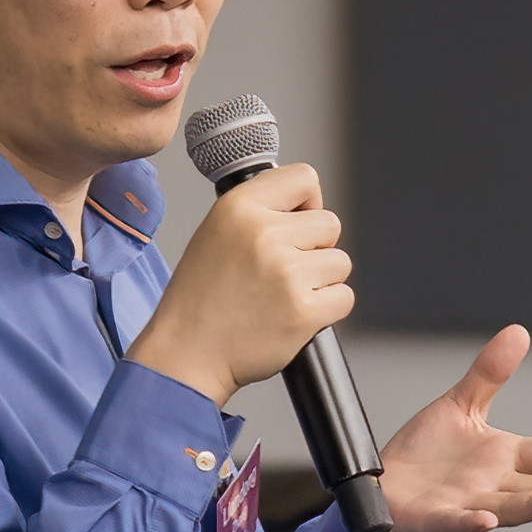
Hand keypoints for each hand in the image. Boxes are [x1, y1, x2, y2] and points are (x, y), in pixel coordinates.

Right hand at [126, 160, 351, 400]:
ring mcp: (287, 273)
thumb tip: (305, 206)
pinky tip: (293, 314)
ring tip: (284, 295)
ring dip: (321, 280)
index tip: (299, 220)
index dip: (308, 201)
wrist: (187, 354)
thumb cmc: (200, 299)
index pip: (303, 177)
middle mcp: (265, 235)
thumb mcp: (216, 233)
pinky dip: (327, 309)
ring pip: (340, 262)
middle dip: (315, 247)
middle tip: (284, 271)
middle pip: (330, 224)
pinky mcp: (304, 310)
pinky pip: (344, 297)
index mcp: (239, 208)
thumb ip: (260, 213)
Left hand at [367, 325, 531, 531]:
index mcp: (505, 459)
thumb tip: (519, 331)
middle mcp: (496, 485)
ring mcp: (470, 504)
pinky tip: (488, 520)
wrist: (383, 489)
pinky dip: (475, 522)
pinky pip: (459, 522)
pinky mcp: (438, 518)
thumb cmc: (425, 455)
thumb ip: (490, 373)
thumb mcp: (461, 406)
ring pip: (513, 508)